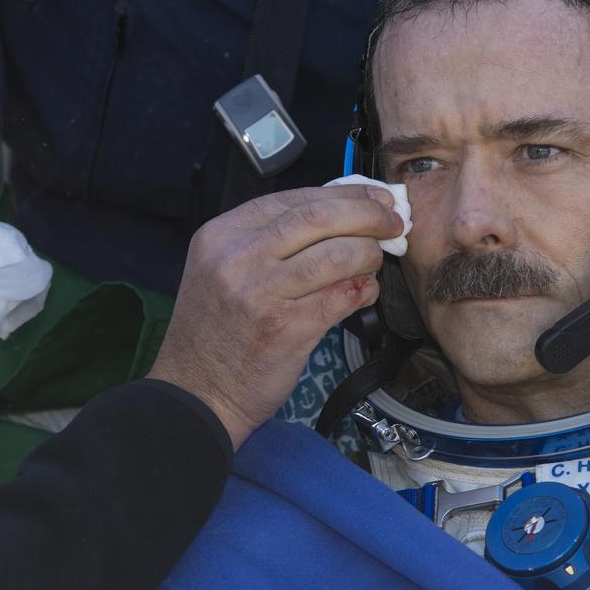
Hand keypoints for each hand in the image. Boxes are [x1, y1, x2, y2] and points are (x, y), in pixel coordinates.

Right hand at [148, 185, 403, 450]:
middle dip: (368, 215)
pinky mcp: (285, 328)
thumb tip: (340, 218)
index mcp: (222, 234)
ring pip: (336, 254)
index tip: (375, 198)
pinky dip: (363, 290)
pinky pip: (341, 296)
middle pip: (319, 216)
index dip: (345, 195)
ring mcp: (261, 292)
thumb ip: (272, 243)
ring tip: (378, 260)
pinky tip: (367, 292)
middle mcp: (238, 257)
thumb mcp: (224, 271)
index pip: (294, 198)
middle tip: (393, 222)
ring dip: (369, 253)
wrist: (196, 395)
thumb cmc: (216, 333)